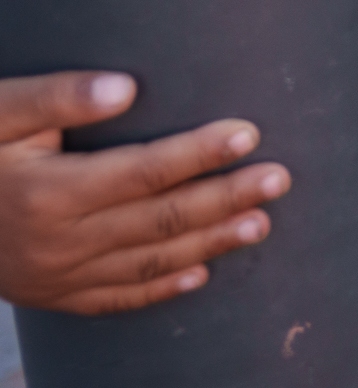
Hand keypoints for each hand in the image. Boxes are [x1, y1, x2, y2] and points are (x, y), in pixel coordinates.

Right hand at [0, 72, 288, 316]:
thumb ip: (57, 98)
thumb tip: (127, 86)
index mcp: (47, 194)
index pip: (144, 172)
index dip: (199, 153)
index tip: (249, 133)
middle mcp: (56, 243)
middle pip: (159, 220)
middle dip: (225, 198)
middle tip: (281, 178)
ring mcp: (52, 277)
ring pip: (148, 264)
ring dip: (210, 244)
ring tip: (263, 224)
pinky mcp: (47, 296)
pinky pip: (113, 300)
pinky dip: (160, 290)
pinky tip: (201, 276)